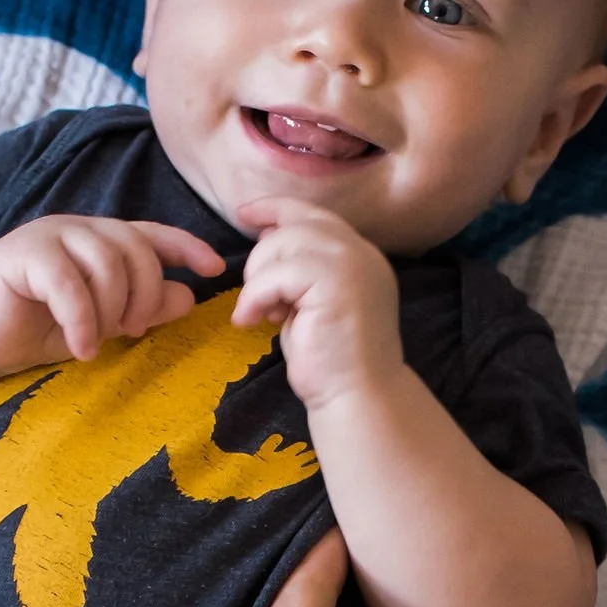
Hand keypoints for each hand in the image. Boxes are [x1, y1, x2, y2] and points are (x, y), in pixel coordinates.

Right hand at [0, 215, 225, 368]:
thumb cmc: (30, 329)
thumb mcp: (98, 324)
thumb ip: (140, 309)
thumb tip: (187, 296)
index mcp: (98, 242)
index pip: (151, 234)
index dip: (186, 246)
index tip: (214, 268)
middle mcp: (77, 230)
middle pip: (136, 250)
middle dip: (144, 296)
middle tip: (130, 332)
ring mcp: (49, 237)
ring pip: (107, 263)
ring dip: (111, 310)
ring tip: (97, 341)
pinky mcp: (22, 254)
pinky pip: (69, 282)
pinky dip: (82, 320)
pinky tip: (80, 348)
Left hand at [231, 203, 403, 413]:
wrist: (358, 397)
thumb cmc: (332, 363)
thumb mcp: (312, 305)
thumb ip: (299, 273)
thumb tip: (266, 242)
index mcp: (360, 257)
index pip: (314, 215)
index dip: (276, 209)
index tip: (244, 214)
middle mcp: (362, 252)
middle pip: (297, 222)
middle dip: (263, 252)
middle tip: (255, 293)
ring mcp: (352, 263)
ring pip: (284, 242)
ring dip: (259, 278)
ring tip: (258, 313)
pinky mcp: (335, 282)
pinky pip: (277, 274)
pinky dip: (256, 296)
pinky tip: (251, 322)